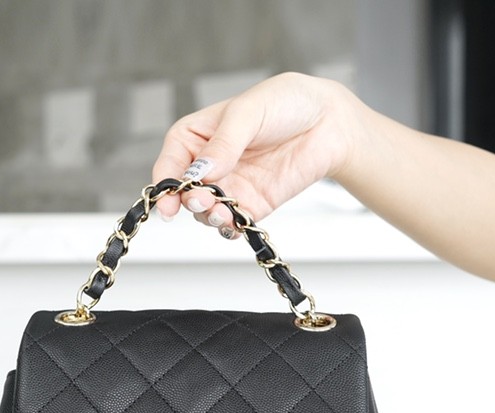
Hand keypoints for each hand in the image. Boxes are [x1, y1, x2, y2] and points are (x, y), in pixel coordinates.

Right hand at [151, 73, 362, 234]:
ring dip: (208, 216)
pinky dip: (230, 228)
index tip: (168, 199)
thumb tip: (203, 172)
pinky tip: (234, 223)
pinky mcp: (253, 203)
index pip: (170, 163)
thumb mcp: (248, 111)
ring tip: (221, 211)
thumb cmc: (285, 102)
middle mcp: (209, 165)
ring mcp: (230, 186)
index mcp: (197, 136)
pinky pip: (234, 223)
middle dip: (188, 202)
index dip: (165, 183)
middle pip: (184, 193)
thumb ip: (224, 143)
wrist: (329, 120)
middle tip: (201, 201)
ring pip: (206, 212)